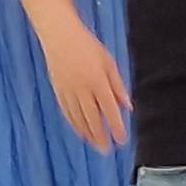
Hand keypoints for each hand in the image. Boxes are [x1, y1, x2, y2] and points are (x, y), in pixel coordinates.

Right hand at [42, 20, 132, 153]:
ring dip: (88, 133)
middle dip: (101, 136)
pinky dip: (74, 124)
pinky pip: (67, 112)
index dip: (116, 126)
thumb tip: (127, 106)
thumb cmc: (88, 46)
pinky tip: (81, 133)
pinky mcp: (58, 91)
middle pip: (93, 118)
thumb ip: (118, 86)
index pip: (109, 109)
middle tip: (107, 150)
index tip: (121, 139)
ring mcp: (68, 91)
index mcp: (98, 81)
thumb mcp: (108, 63)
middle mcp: (82, 89)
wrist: (59, 35)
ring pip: (78, 117)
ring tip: (96, 145)